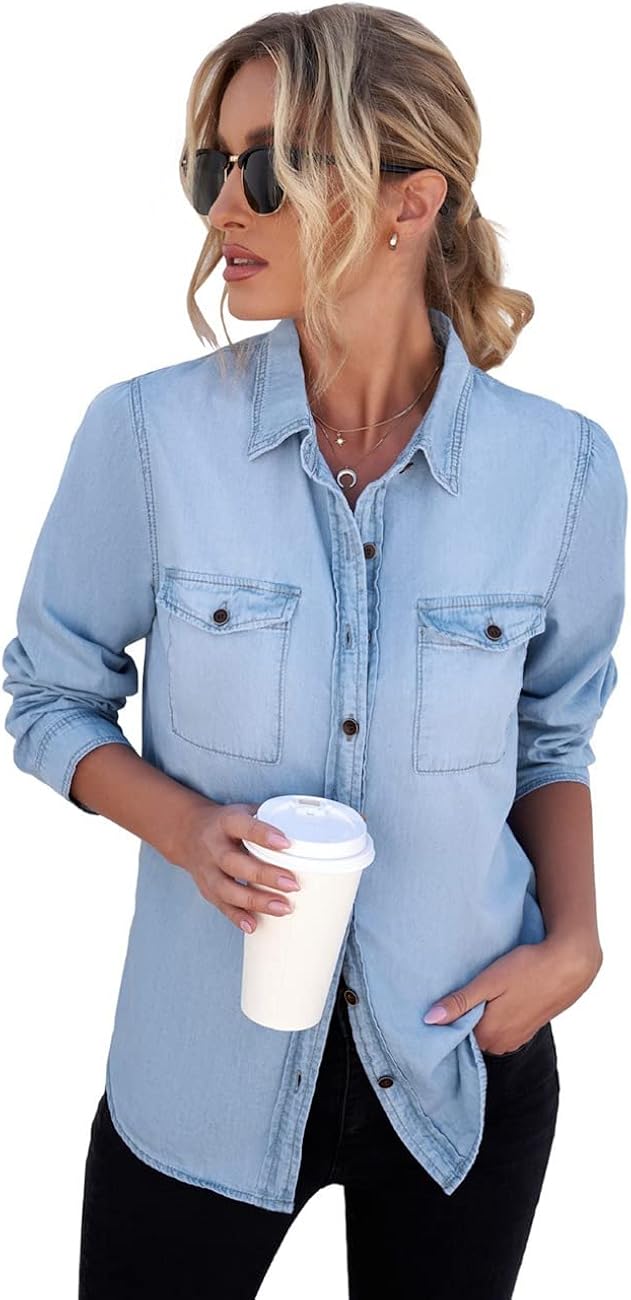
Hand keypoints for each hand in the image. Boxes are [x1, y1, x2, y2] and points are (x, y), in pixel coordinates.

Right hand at [174, 799, 300, 933]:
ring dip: (256, 901)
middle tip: (293, 884)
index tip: (286, 844)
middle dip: (265, 875)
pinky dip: (237, 917)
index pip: (244, 827)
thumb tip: (305, 831)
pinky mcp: (206, 888)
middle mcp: (213, 846)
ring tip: (283, 908)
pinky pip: (221, 905)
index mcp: (225, 822)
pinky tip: (254, 925)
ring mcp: (207, 870)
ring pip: (227, 889)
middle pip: (235, 863)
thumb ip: (269, 820)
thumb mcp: (243, 811)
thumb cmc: (227, 823)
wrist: (188, 834)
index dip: (264, 835)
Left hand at [422, 937, 602, 1053]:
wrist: (568, 966)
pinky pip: (502, 1031)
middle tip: (457, 995)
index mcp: (488, 1035)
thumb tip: (429, 1019)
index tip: (440, 1005)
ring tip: (478, 996)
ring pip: (487, 1034)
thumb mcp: (488, 982)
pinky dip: (496, 1019)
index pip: (455, 1038)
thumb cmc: (526, 969)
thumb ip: (460, 1002)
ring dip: (481, 1019)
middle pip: (470, 1038)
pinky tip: (498, 1000)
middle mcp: (501, 1044)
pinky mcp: (528, 1030)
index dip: (447, 1021)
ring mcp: (516, 1039)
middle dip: (463, 1021)